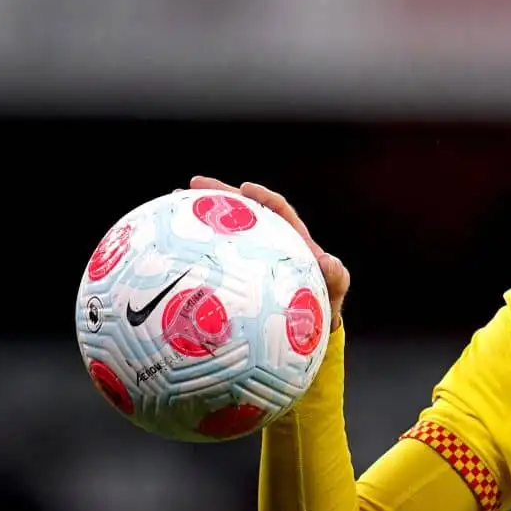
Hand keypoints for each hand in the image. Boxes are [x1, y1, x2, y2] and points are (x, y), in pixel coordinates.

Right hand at [189, 175, 350, 327]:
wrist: (308, 325)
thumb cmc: (323, 302)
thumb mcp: (334, 287)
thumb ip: (335, 275)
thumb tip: (327, 261)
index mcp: (293, 238)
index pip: (278, 209)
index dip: (262, 197)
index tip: (245, 188)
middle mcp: (270, 240)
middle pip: (244, 210)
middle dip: (220, 194)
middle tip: (194, 184)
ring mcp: (250, 254)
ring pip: (225, 229)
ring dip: (202, 216)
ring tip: (175, 204)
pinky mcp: (236, 271)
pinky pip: (216, 255)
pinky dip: (197, 248)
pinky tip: (174, 246)